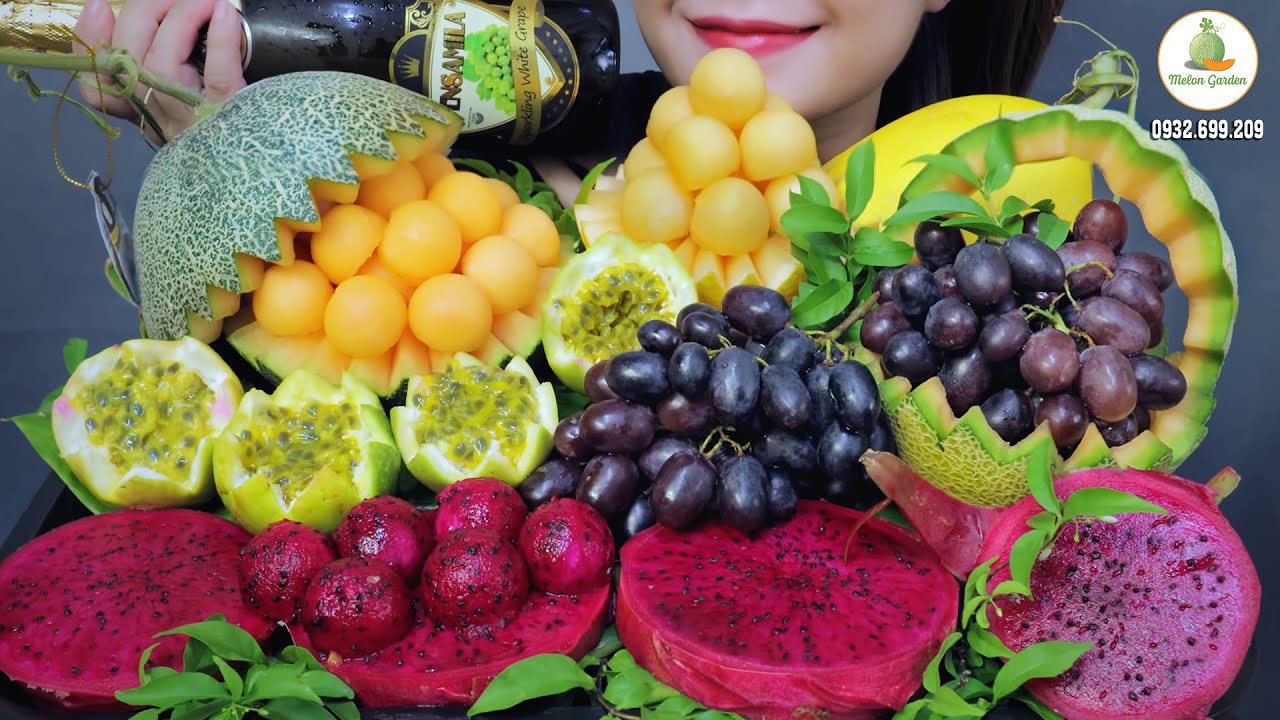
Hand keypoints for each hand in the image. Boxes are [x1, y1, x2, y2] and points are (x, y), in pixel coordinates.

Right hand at [71, 0, 245, 142]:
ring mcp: (191, 117)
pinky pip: (218, 74)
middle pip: (127, 62)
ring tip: (202, 0)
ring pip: (160, 64)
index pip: (97, 85)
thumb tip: (106, 11)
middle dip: (143, 13)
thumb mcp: (171, 97)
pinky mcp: (228, 112)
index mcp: (142, 111)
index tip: (99, 7)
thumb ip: (142, 64)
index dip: (90, 43)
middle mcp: (159, 117)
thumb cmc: (219, 120)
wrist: (261, 158)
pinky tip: (224, 14)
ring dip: (180, 17)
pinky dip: (220, 39)